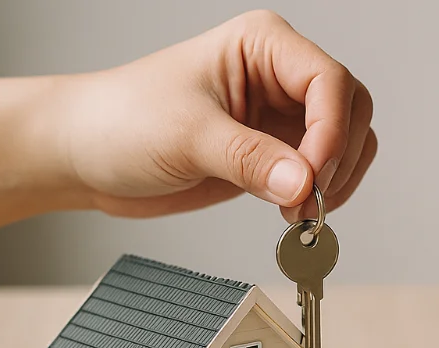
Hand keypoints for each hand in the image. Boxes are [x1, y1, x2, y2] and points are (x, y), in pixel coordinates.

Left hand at [57, 10, 375, 220]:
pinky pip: (325, 173)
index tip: (313, 177)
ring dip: (338, 181)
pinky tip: (295, 212)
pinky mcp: (277, 154)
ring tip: (300, 212)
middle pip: (351, 110)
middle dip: (338, 159)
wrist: (87, 155)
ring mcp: (282, 116)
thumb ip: (250, 158)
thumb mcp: (186, 136)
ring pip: (348, 143)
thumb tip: (304, 184)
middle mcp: (279, 76)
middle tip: (308, 200)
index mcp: (262, 46)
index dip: (331, 131)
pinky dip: (325, 196)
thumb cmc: (120, 121)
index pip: (327, 80)